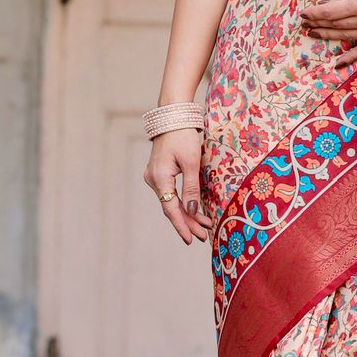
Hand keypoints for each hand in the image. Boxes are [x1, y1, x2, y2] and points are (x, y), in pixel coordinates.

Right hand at [144, 128, 210, 245]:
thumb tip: (191, 212)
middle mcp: (153, 180)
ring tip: (203, 226)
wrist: (172, 116)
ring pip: (171, 201)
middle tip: (204, 236)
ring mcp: (154, 177)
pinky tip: (194, 211)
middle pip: (171, 208)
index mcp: (159, 178)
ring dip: (187, 214)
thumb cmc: (183, 136)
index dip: (182, 226)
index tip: (192, 239)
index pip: (171, 209)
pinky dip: (182, 203)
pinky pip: (170, 193)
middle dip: (188, 223)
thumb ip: (191, 189)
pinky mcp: (159, 173)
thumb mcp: (191, 162)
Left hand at [301, 0, 356, 68]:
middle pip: (334, 24)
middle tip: (303, 24)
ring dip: (327, 35)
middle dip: (317, 23)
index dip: (315, 12)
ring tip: (312, 34)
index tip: (303, 13)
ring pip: (344, 36)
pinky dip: (349, 58)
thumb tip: (337, 0)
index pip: (330, 11)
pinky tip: (337, 64)